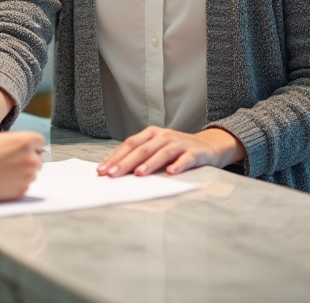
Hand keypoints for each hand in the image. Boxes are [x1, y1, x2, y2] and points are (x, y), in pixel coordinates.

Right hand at [0, 131, 45, 200]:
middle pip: (37, 158)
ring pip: (31, 173)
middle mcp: (31, 158)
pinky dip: (17, 184)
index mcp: (25, 141)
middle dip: (27, 159)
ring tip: (4, 171)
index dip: (31, 144)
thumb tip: (14, 145)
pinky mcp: (22, 190)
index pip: (40, 141)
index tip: (23, 148)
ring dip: (23, 172)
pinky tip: (2, 181)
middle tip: (10, 161)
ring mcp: (28, 176)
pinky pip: (24, 185)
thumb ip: (10, 140)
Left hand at [97, 126, 246, 176]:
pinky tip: (172, 173)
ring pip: (162, 152)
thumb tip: (116, 171)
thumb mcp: (156, 150)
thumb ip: (139, 158)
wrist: (207, 146)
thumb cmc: (176, 150)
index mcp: (151, 134)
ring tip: (139, 174)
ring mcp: (179, 143)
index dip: (115, 157)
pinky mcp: (195, 153)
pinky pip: (186, 159)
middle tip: (113, 174)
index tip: (102, 170)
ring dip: (150, 163)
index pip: (129, 144)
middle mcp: (163, 136)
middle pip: (142, 149)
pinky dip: (179, 165)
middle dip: (126, 162)